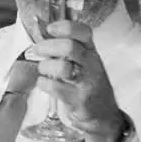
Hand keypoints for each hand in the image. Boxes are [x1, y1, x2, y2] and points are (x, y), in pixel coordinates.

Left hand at [27, 16, 125, 141]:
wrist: (103, 115)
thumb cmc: (86, 84)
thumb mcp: (83, 63)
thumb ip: (67, 49)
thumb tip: (41, 35)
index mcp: (91, 52)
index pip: (84, 32)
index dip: (66, 26)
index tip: (50, 29)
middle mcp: (92, 64)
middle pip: (69, 47)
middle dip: (47, 46)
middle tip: (37, 50)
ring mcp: (87, 82)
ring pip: (62, 67)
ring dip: (45, 66)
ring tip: (43, 70)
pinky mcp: (79, 99)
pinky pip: (55, 87)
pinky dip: (44, 83)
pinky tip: (45, 84)